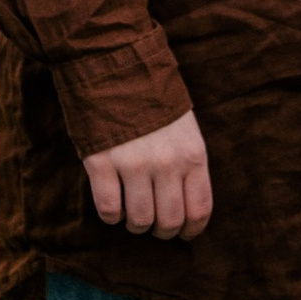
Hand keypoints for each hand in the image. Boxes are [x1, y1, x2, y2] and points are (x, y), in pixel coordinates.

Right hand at [84, 110, 212, 239]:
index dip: (191, 230)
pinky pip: (108, 209)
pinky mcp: (101, 163)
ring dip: (135, 224)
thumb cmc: (152, 99)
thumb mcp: (185, 128)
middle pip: (169, 221)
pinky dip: (111, 215)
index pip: (199, 209)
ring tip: (132, 214)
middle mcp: (166, 163)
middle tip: (154, 225)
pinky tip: (112, 205)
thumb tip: (184, 206)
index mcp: (192, 154)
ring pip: (139, 220)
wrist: (114, 66)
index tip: (183, 233)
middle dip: (162, 231)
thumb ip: (188, 164)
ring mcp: (133, 164)